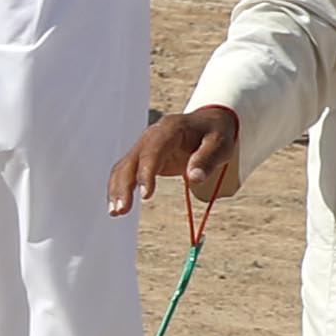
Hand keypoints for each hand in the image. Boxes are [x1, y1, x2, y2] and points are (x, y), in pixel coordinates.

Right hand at [111, 105, 239, 216]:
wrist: (208, 123)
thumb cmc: (215, 133)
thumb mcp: (219, 143)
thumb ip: (207, 160)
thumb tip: (194, 179)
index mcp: (169, 129)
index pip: (152, 151)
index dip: (146, 173)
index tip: (145, 195)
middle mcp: (151, 137)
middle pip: (131, 161)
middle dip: (124, 186)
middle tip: (122, 209)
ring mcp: (144, 147)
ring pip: (123, 168)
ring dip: (117, 189)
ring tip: (116, 212)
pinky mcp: (143, 158)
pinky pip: (126, 172)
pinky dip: (120, 188)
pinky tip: (117, 206)